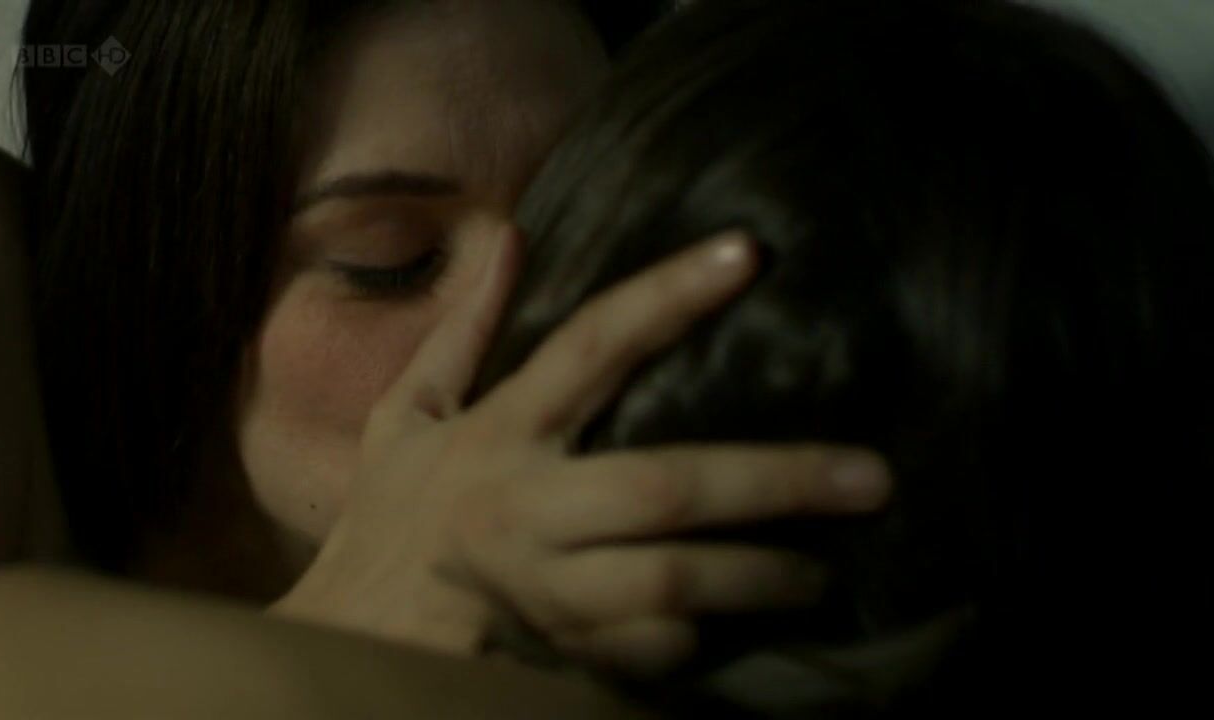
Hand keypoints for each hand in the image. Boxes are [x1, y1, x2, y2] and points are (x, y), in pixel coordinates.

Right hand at [272, 226, 892, 677]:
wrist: (344, 635)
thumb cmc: (387, 516)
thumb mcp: (408, 415)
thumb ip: (462, 329)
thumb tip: (509, 236)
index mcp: (496, 434)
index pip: (590, 345)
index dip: (668, 296)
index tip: (748, 256)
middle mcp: (522, 507)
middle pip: (665, 486)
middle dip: (775, 481)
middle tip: (869, 478)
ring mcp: (540, 588)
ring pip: (671, 582)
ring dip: (759, 575)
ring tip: (825, 572)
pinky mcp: (553, 652)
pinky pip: (646, 648)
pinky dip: (694, 637)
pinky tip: (734, 624)